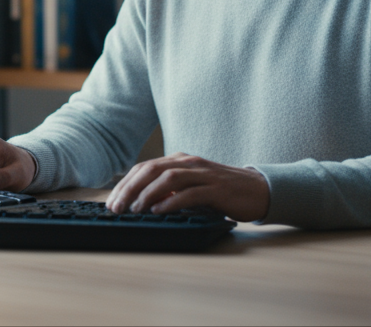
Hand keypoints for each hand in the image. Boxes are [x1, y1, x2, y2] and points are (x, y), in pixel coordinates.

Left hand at [106, 152, 269, 220]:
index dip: (125, 183)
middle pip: (151, 170)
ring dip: (147, 194)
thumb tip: (140, 202)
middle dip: (129, 188)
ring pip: (168, 178)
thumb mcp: (191, 187)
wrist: (258, 190)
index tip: (111, 201)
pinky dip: (172, 201)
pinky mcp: (216, 189)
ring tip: (134, 210)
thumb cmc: (221, 191)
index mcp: (179, 160)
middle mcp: (189, 162)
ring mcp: (203, 174)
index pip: (144, 168)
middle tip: (116, 207)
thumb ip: (170, 190)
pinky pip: (190, 193)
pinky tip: (159, 210)